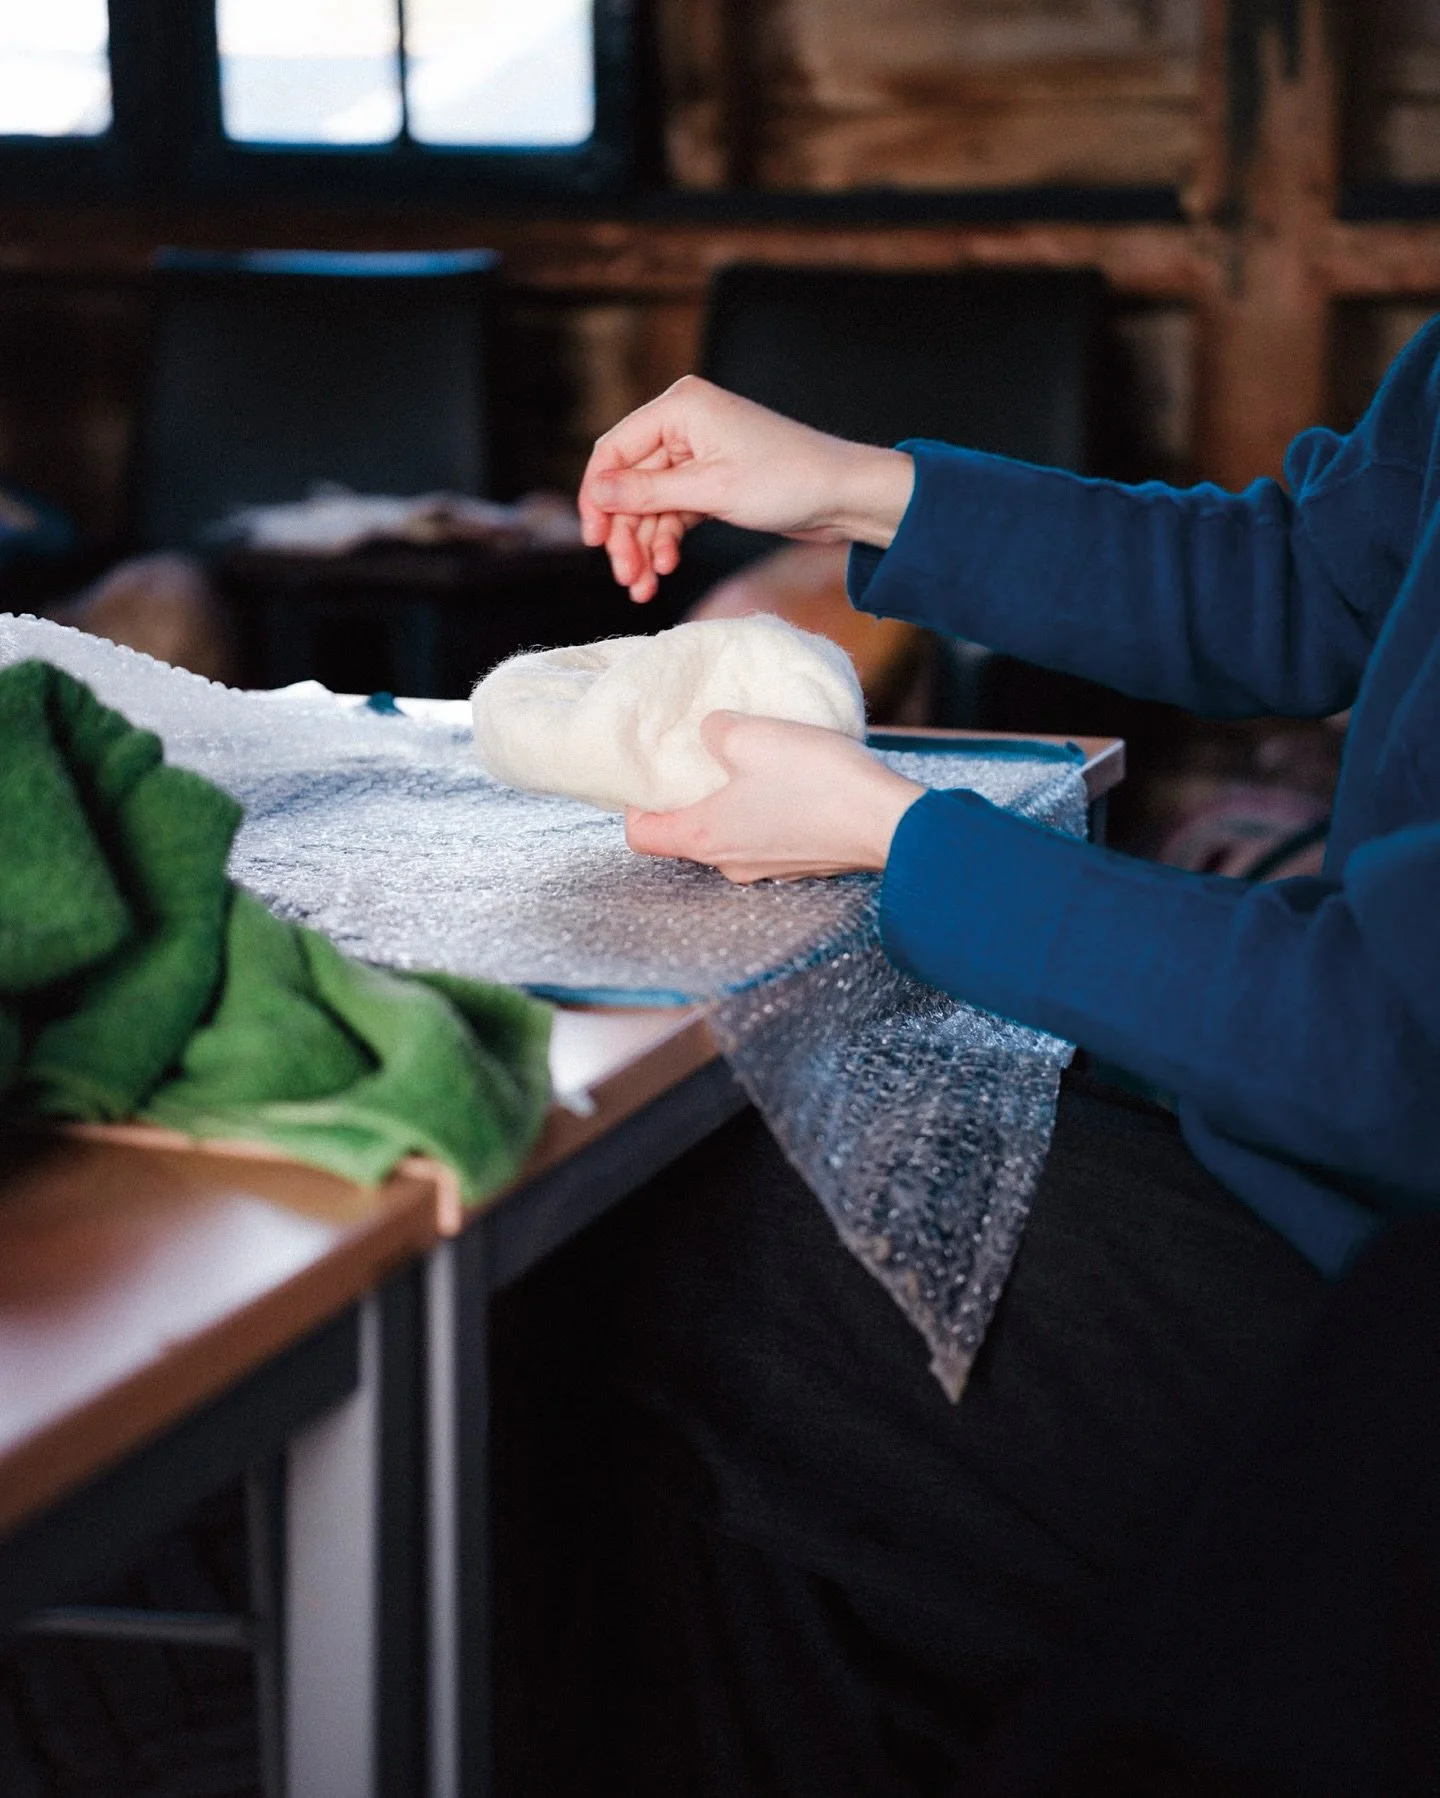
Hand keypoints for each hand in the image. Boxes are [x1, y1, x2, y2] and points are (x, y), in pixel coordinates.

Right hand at [578, 376, 913, 601]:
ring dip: (643, 545)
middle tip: (625, 577)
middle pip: (629, 482)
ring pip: (649, 503)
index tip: (594, 540)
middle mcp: (684, 424)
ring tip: (643, 586)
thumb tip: (597, 494)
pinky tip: (665, 568)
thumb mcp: (711, 490)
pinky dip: (666, 540)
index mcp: (680, 407)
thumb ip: (648, 492)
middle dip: (624, 532)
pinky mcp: (711, 481)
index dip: (598, 496)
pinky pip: (673, 511)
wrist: (844, 497)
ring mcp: (697, 454)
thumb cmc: (787, 480)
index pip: (614, 449)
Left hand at [625, 712, 924, 883]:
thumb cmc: (815, 782)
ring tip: (753, 761)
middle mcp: (730, 864)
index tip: (650, 774)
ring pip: (732, 834)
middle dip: (690, 795)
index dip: (635, 805)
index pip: (640, 836)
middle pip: (687, 833)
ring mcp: (769, 868)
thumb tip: (711, 732)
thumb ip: (716, 729)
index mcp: (704, 838)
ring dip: (735, 800)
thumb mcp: (753, 736)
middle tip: (702, 757)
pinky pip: (770, 835)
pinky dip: (770, 810)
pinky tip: (792, 780)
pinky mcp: (803, 863)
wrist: (889, 821)